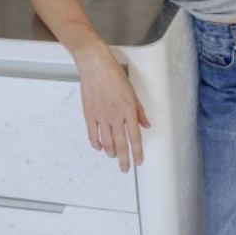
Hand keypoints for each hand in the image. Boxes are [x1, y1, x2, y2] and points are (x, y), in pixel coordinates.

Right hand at [77, 47, 150, 171]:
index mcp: (128, 110)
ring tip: (114, 156)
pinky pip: (93, 135)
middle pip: (121, 144)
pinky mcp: (89, 115)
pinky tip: (99, 147)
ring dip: (111, 153)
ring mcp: (101, 117)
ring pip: (106, 142)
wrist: (95, 65)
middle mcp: (115, 116)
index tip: (138, 161)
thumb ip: (139, 111)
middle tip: (125, 169)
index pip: (135, 137)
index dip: (137, 152)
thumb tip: (146, 124)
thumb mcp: (132, 92)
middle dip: (124, 159)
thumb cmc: (114, 74)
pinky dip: (96, 144)